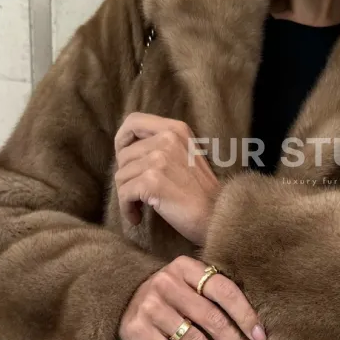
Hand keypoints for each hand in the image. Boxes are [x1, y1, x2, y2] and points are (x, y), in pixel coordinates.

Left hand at [114, 113, 219, 244]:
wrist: (218, 215)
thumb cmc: (201, 192)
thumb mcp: (187, 155)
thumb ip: (162, 145)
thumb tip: (127, 150)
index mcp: (175, 129)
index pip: (133, 122)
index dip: (121, 140)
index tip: (123, 160)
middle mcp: (167, 139)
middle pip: (123, 155)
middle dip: (126, 178)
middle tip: (138, 194)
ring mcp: (159, 160)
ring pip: (121, 176)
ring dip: (127, 196)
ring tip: (141, 206)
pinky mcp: (152, 182)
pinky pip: (124, 194)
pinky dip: (127, 209)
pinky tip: (137, 217)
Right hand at [119, 256, 266, 339]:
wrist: (122, 299)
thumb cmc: (169, 294)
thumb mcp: (188, 282)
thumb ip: (214, 293)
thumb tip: (255, 328)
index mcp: (186, 268)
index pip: (224, 291)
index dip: (245, 315)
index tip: (261, 338)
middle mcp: (167, 284)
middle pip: (212, 319)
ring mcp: (151, 307)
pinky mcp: (138, 331)